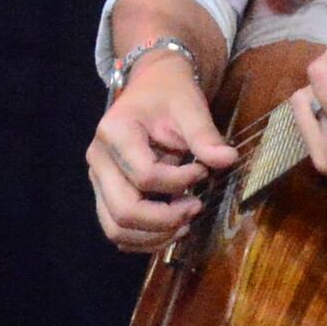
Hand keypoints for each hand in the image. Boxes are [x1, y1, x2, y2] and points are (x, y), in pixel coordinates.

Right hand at [87, 51, 237, 253]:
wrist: (151, 86)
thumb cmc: (169, 93)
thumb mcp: (190, 106)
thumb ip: (205, 135)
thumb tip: (228, 160)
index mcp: (114, 132)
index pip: (145, 176)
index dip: (179, 182)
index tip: (203, 170)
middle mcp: (98, 158)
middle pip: (124, 210)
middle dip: (165, 219)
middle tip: (196, 207)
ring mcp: (98, 178)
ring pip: (115, 228)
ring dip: (154, 236)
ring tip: (185, 224)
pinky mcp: (105, 192)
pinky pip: (116, 229)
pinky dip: (144, 239)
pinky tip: (171, 229)